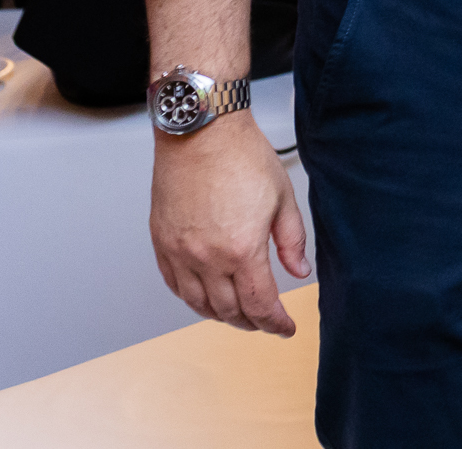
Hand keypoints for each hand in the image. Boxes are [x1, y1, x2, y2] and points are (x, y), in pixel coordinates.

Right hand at [149, 115, 309, 334]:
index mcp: (242, 250)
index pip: (260, 304)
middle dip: (252, 322)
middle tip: (266, 322)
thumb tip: (299, 271)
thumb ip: (292, 241)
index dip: (276, 323)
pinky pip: (175, 285)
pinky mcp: (162, 242)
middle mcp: (206, 258)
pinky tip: (205, 297)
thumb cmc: (241, 157)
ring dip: (221, 315)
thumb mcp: (282, 198)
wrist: (201, 132)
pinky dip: (191, 299)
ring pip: (199, 304)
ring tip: (239, 314)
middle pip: (229, 310)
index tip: (286, 328)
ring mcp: (180, 252)